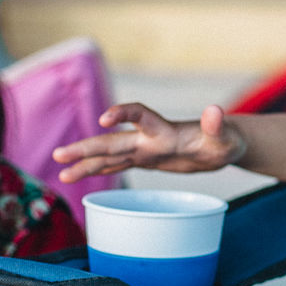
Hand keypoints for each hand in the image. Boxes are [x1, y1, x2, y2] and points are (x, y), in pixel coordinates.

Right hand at [52, 102, 244, 182]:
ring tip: (61, 173)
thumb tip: (215, 110)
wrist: (222, 145)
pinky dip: (97, 170)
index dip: (123, 113)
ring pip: (110, 155)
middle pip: (114, 140)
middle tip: (59, 154)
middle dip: (87, 147)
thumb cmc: (226, 140)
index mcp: (166, 130)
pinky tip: (76, 175)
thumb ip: (217, 125)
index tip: (105, 119)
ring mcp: (146, 149)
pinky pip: (116, 164)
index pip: (140, 115)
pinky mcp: (146, 159)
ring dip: (86, 163)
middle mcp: (150, 138)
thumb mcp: (225, 136)